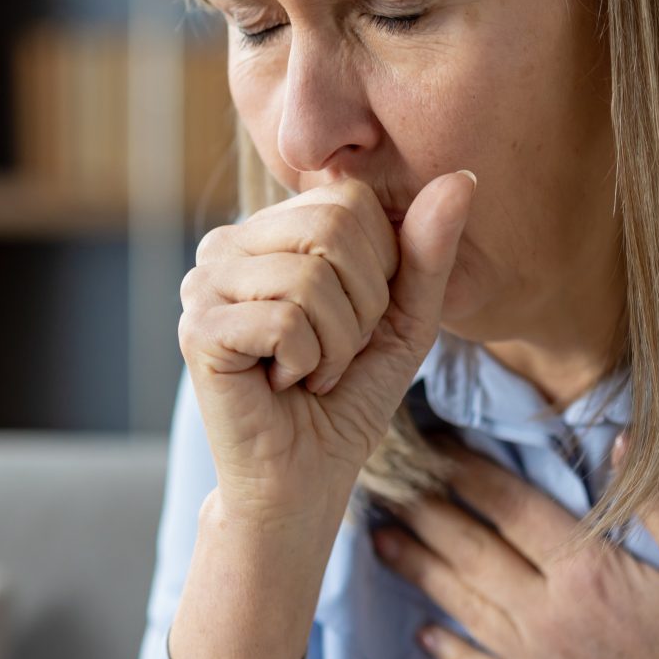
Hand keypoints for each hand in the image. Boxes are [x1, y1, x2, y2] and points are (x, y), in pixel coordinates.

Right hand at [177, 172, 476, 524]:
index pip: (350, 201)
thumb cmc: (347, 397)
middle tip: (332, 352)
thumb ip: (427, 251)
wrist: (304, 480)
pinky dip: (307, 364)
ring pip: (310, 278)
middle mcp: (225, 245)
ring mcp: (202, 284)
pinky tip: (283, 384)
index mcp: (269, 230)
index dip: (380, 269)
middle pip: (332, 229)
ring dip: (335, 345)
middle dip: (361, 307)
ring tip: (309, 372)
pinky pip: (286, 321)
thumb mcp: (404, 318)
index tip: (356, 321)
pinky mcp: (197, 329)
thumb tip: (461, 178)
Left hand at [371, 432, 658, 658]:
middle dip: (423, 509)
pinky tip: (422, 632)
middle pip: (470, 549)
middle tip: (384, 480)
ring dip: (417, 567)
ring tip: (380, 538)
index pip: (509, 506)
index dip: (465, 470)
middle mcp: (548, 614)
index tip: (432, 443)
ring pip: (461, 603)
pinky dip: (447, 649)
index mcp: (587, 571)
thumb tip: (622, 441)